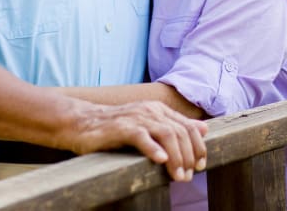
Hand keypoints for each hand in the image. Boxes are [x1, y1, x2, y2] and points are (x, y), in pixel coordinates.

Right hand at [67, 100, 206, 181]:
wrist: (82, 122)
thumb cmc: (115, 128)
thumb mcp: (148, 124)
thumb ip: (175, 126)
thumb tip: (204, 128)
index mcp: (159, 110)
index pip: (188, 126)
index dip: (198, 146)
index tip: (201, 165)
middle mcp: (150, 110)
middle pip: (180, 132)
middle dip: (189, 156)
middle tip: (188, 177)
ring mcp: (136, 118)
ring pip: (166, 133)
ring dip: (176, 157)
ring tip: (178, 176)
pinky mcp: (121, 128)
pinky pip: (141, 136)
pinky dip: (153, 148)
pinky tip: (160, 160)